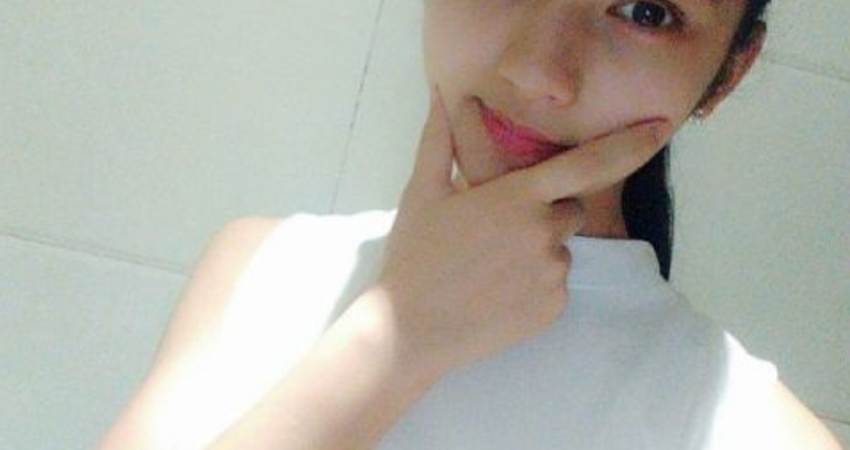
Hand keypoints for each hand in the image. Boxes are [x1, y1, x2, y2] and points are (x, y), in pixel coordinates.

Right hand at [369, 84, 670, 376]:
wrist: (409, 329)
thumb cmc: (414, 256)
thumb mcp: (422, 194)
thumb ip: (440, 140)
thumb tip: (441, 96)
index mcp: (518, 198)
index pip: (588, 164)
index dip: (629, 144)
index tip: (661, 127)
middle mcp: (545, 233)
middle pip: (569, 210)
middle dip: (544, 212)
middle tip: (498, 230)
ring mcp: (553, 274)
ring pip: (560, 249)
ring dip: (538, 250)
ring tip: (491, 267)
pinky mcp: (554, 309)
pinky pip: (557, 284)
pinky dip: (536, 284)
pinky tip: (498, 291)